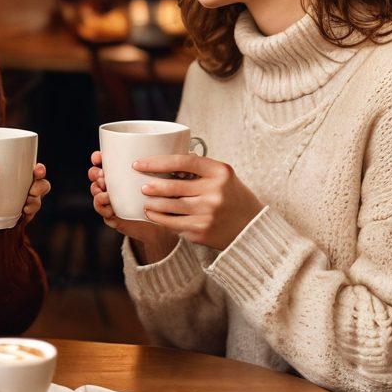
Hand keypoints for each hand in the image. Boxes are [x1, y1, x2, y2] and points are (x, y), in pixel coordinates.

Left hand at [0, 158, 50, 227]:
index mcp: (13, 173)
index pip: (31, 169)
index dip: (38, 168)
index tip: (36, 167)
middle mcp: (21, 186)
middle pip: (39, 182)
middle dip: (40, 183)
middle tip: (32, 185)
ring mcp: (22, 201)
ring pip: (37, 198)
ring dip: (36, 198)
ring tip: (27, 200)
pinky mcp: (20, 215)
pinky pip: (30, 214)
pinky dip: (30, 212)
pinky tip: (24, 211)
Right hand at [87, 151, 176, 261]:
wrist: (167, 224)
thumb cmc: (168, 198)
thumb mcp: (168, 181)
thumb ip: (173, 168)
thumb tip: (191, 154)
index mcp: (125, 173)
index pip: (107, 161)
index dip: (99, 158)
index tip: (98, 156)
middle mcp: (116, 185)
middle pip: (98, 176)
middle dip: (95, 173)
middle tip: (102, 174)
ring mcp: (114, 201)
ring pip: (98, 193)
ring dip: (97, 190)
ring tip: (105, 191)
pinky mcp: (116, 217)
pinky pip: (103, 212)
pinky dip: (103, 207)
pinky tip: (109, 205)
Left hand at [132, 153, 262, 249]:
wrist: (252, 228)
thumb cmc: (232, 196)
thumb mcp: (223, 176)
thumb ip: (199, 168)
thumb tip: (166, 159)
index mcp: (220, 172)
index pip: (182, 162)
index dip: (157, 162)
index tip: (139, 164)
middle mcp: (215, 192)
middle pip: (172, 186)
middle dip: (151, 186)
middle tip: (142, 186)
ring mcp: (208, 213)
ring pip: (169, 207)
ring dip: (152, 204)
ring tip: (145, 201)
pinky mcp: (201, 231)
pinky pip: (173, 224)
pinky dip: (159, 219)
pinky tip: (153, 214)